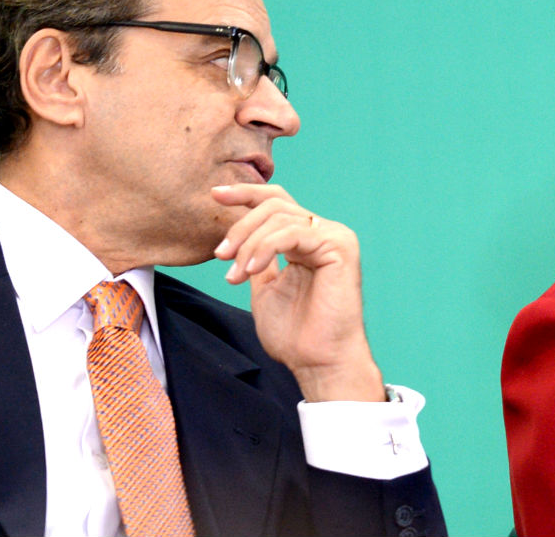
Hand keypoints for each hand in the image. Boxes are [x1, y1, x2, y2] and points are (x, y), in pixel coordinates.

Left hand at [211, 184, 384, 402]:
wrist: (317, 361)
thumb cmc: (295, 334)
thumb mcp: (264, 288)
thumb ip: (256, 260)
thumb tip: (238, 240)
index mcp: (307, 239)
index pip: (277, 202)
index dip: (245, 193)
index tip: (215, 195)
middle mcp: (324, 232)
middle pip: (275, 205)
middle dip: (240, 227)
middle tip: (220, 256)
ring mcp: (334, 237)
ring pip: (279, 217)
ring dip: (248, 245)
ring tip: (235, 276)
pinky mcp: (340, 247)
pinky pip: (292, 233)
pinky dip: (265, 248)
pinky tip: (251, 271)